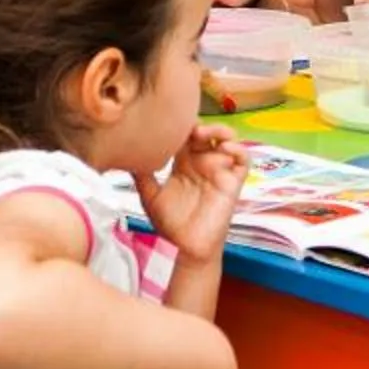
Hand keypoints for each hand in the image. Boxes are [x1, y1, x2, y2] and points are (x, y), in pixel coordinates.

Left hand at [135, 125, 244, 262]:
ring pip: (227, 139)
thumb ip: (141, 176)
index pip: (184, 134)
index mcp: (183, 163)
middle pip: (205, 131)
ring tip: (204, 134)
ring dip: (218, 131)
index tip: (168, 121)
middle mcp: (203, 163)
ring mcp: (219, 171)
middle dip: (198, 124)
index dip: (180, 124)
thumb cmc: (171, 225)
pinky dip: (237, 148)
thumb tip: (125, 156)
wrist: (186, 248)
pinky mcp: (233, 182)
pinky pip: (243, 159)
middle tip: (185, 127)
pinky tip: (224, 147)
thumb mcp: (150, 196)